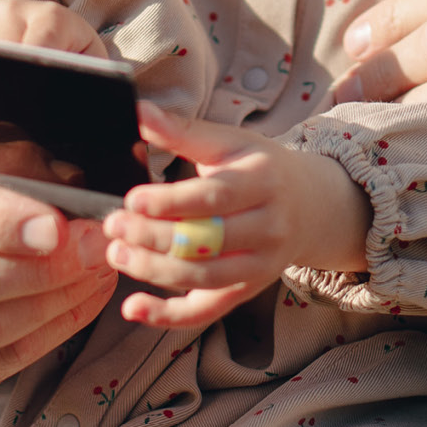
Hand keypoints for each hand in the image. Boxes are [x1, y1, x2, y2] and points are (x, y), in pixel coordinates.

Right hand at [0, 0, 107, 119]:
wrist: (58, 33)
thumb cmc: (73, 56)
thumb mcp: (89, 67)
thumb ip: (83, 81)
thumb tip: (59, 108)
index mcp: (51, 17)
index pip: (36, 49)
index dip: (28, 82)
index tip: (26, 106)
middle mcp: (11, 10)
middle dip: (1, 94)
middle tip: (10, 119)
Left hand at [101, 103, 369, 329]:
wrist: (312, 206)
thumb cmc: (261, 168)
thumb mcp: (231, 142)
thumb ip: (184, 131)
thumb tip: (139, 110)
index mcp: (263, 180)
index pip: (215, 196)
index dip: (171, 202)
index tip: (131, 199)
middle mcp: (268, 226)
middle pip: (207, 241)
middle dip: (153, 237)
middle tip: (114, 225)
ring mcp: (261, 265)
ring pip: (203, 278)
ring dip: (153, 271)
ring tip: (117, 254)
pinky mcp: (247, 290)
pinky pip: (207, 312)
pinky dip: (168, 316)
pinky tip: (133, 307)